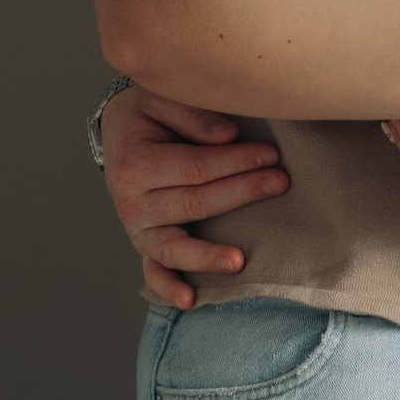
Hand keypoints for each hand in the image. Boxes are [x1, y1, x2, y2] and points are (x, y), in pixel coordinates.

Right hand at [100, 87, 290, 311]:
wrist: (119, 134)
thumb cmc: (148, 114)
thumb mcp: (163, 99)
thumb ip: (194, 116)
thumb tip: (229, 136)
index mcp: (134, 163)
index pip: (195, 168)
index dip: (236, 162)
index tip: (272, 154)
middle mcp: (131, 202)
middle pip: (194, 204)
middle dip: (242, 193)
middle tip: (280, 181)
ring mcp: (136, 229)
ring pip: (175, 248)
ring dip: (208, 256)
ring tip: (240, 261)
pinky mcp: (144, 245)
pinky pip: (154, 272)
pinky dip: (170, 288)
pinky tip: (191, 300)